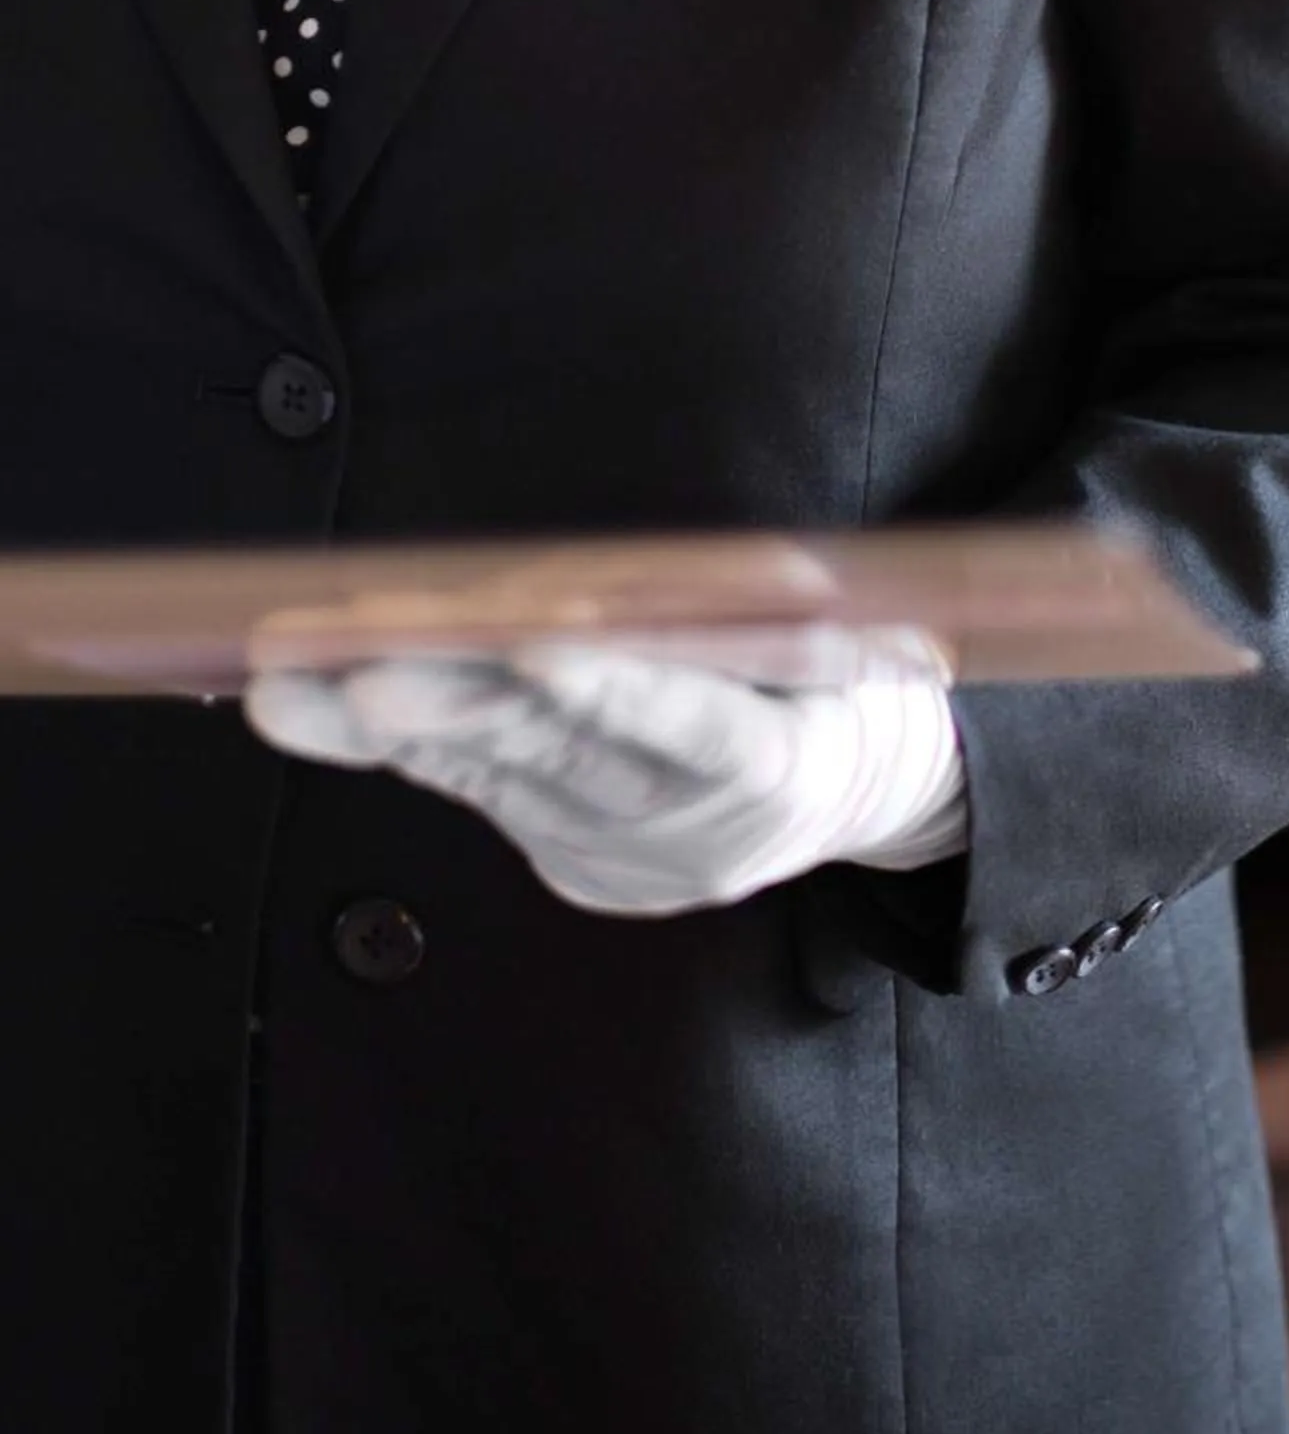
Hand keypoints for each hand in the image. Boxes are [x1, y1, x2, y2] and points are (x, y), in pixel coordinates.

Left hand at [242, 645, 967, 916]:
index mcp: (780, 764)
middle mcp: (688, 823)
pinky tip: (317, 709)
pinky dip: (399, 745)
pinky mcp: (569, 851)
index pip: (698, 725)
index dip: (620, 691)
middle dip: (454, 703)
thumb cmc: (833, 676)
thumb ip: (758, 615)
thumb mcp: (840, 639)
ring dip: (387, 726)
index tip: (543, 646)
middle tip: (364, 666)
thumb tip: (639, 582)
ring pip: (496, 774)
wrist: (851, 792)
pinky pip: (479, 791)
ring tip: (292, 685)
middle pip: (561, 751)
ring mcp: (619, 847)